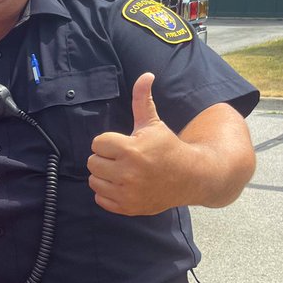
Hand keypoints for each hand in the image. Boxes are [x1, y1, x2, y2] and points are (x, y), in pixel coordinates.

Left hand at [87, 73, 183, 215]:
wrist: (190, 177)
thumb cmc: (167, 147)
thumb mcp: (153, 123)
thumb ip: (142, 99)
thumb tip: (145, 74)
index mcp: (131, 150)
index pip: (98, 144)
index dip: (109, 142)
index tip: (124, 144)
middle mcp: (127, 173)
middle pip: (92, 162)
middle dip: (106, 159)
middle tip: (124, 159)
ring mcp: (127, 193)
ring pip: (94, 181)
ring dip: (105, 176)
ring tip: (123, 172)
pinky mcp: (128, 207)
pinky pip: (100, 199)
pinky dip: (108, 193)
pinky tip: (124, 185)